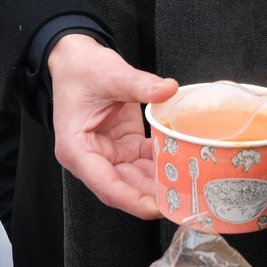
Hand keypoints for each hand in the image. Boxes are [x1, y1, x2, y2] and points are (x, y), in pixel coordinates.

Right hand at [47, 33, 177, 217]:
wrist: (76, 59)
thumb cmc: (81, 70)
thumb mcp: (110, 74)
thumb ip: (138, 84)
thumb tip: (167, 89)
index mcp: (77, 149)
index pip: (106, 185)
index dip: (132, 200)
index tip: (157, 207)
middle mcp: (90, 158)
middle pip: (124, 187)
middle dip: (153, 196)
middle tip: (185, 200)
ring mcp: (107, 153)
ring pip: (136, 179)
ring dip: (160, 183)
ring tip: (190, 186)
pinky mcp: (122, 145)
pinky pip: (143, 162)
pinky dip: (162, 164)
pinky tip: (184, 163)